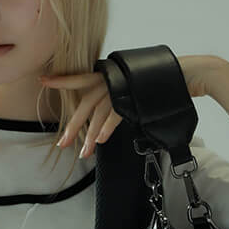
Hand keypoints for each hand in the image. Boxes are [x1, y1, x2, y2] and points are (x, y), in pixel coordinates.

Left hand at [40, 54, 220, 155]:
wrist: (185, 73)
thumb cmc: (157, 83)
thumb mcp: (131, 87)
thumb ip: (114, 95)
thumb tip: (101, 115)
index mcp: (110, 74)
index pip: (81, 78)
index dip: (63, 80)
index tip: (43, 81)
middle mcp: (113, 78)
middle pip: (86, 103)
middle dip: (73, 125)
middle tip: (62, 144)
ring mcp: (123, 85)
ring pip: (99, 111)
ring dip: (91, 135)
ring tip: (84, 154)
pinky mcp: (134, 94)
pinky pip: (116, 113)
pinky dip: (107, 128)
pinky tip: (100, 141)